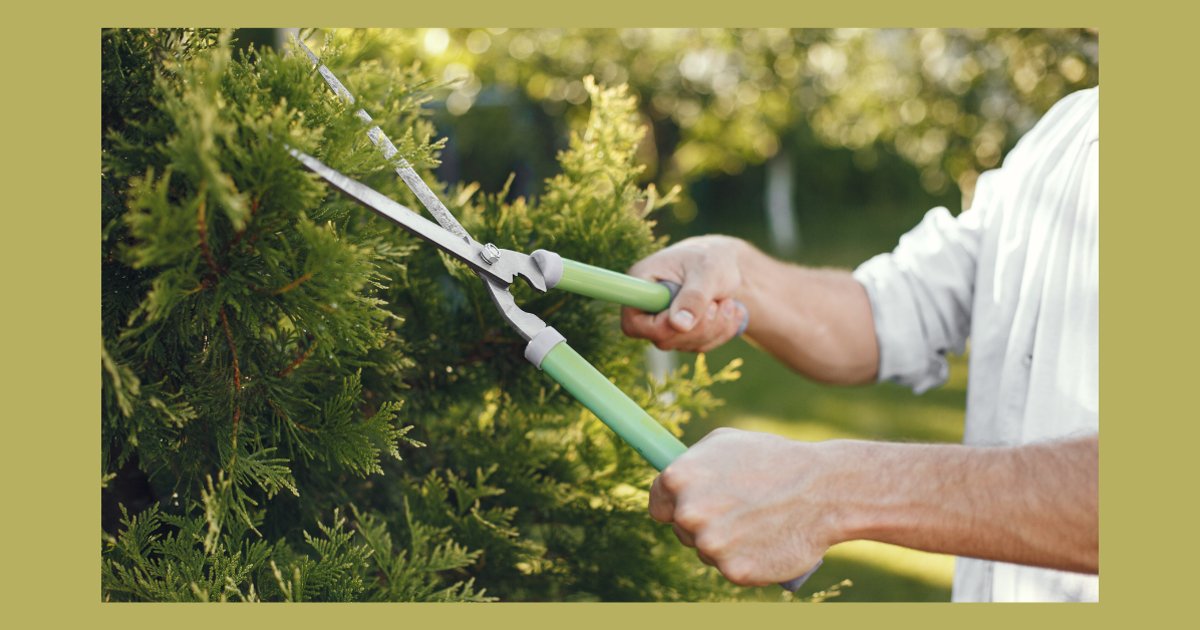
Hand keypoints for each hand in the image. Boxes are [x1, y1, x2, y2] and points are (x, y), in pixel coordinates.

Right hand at [621, 235, 749, 351]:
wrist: (726, 264)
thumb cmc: (712, 258)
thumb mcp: (707, 271)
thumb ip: (694, 297)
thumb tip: (680, 326)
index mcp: (641, 282)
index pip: (633, 322)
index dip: (659, 327)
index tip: (687, 316)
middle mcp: (647, 307)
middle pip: (663, 338)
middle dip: (699, 326)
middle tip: (717, 302)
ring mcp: (663, 323)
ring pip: (685, 344)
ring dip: (715, 327)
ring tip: (727, 301)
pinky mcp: (681, 334)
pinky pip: (701, 346)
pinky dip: (722, 331)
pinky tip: (730, 311)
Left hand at [648, 428, 838, 585]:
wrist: (823, 490)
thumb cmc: (774, 460)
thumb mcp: (725, 442)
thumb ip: (691, 462)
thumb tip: (670, 478)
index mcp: (678, 478)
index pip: (658, 505)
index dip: (675, 506)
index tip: (693, 506)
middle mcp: (688, 513)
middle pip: (681, 530)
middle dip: (703, 523)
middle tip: (738, 511)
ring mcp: (710, 544)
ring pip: (706, 551)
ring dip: (725, 543)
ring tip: (757, 522)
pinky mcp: (734, 571)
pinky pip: (731, 569)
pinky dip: (746, 561)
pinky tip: (764, 542)